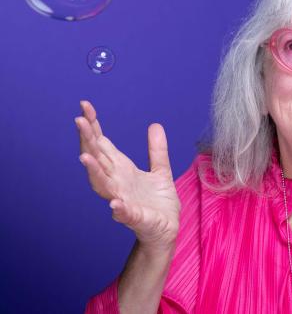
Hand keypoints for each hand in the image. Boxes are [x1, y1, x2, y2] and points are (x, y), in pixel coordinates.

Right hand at [75, 100, 180, 250]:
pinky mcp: (136, 218)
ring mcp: (123, 200)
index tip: (85, 107)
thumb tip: (155, 125)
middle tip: (79, 120)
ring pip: (103, 185)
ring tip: (85, 157)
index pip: (103, 145)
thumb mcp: (161, 171)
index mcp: (122, 171)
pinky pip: (125, 213)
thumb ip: (157, 150)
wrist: (166, 230)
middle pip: (97, 159)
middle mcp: (117, 183)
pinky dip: (119, 208)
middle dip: (87, 140)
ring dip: (94, 171)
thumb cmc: (158, 203)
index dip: (94, 126)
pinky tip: (115, 203)